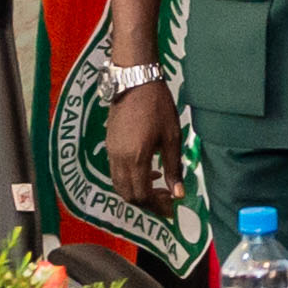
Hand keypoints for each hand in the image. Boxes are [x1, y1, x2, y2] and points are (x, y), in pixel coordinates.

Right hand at [109, 79, 183, 210]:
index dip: (157, 206)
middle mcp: (119, 160)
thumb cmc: (157, 106)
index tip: (172, 207)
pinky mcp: (109, 145)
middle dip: (147, 203)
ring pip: (119, 185)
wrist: (135, 81)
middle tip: (166, 200)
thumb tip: (179, 194)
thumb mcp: (172, 137)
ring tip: (158, 186)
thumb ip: (174, 168)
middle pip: (128, 195)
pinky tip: (147, 170)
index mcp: (136, 159)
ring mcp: (111, 152)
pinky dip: (130, 180)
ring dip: (137, 192)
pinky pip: (116, 173)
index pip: (142, 195)